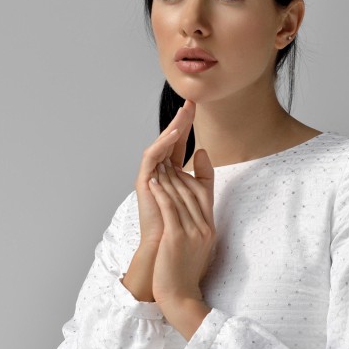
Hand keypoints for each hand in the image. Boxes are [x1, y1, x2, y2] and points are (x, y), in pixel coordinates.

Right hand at [134, 99, 195, 248]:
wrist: (167, 246)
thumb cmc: (181, 224)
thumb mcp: (199, 194)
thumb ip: (203, 175)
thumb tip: (204, 151)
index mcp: (170, 173)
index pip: (179, 143)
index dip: (186, 125)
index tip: (196, 107)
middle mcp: (158, 171)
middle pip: (169, 140)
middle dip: (179, 120)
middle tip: (190, 101)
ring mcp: (150, 175)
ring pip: (160, 145)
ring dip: (172, 129)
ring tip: (183, 114)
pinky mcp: (143, 181)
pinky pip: (151, 157)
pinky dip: (162, 145)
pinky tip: (173, 134)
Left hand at [147, 147, 215, 308]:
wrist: (181, 297)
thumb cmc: (184, 274)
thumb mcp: (197, 248)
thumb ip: (197, 227)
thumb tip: (192, 212)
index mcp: (209, 228)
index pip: (206, 192)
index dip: (200, 171)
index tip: (194, 154)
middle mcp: (204, 227)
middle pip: (192, 190)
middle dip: (180, 169)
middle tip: (168, 152)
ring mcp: (192, 232)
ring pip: (180, 196)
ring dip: (168, 176)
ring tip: (158, 161)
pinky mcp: (177, 237)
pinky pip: (170, 209)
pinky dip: (162, 192)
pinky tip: (154, 181)